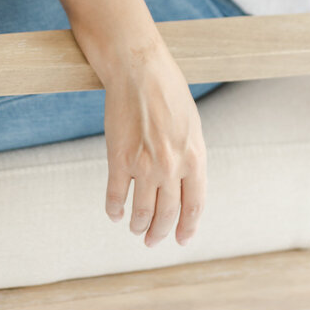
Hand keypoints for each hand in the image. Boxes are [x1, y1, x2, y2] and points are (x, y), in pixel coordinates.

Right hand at [103, 40, 206, 247]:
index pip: (195, 205)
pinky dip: (114, 210)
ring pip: (142, 213)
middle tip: (153, 240)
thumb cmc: (168, 92)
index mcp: (195, 157)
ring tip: (136, 229)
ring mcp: (144, 165)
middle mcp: (172, 166)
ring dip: (138, 226)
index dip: (187, 227)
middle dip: (160, 233)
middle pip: (167, 214)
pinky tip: (115, 213)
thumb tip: (187, 185)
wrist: (139, 69)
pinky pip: (115, 197)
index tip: (182, 239)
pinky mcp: (118, 159)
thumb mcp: (192, 125)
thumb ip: (190, 156)